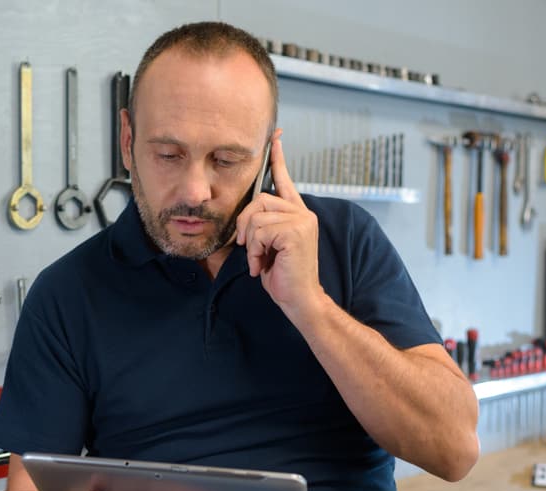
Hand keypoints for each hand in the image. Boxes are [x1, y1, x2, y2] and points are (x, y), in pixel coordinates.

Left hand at [236, 130, 325, 320]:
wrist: (299, 299)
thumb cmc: (282, 276)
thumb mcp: (267, 246)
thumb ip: (262, 226)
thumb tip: (246, 217)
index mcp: (296, 213)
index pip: (284, 181)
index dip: (278, 158)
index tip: (275, 137)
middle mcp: (302, 212)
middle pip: (258, 199)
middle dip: (244, 224)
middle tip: (246, 248)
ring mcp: (301, 220)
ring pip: (256, 216)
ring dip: (249, 243)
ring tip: (258, 260)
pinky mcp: (295, 231)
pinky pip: (259, 231)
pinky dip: (253, 250)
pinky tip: (261, 265)